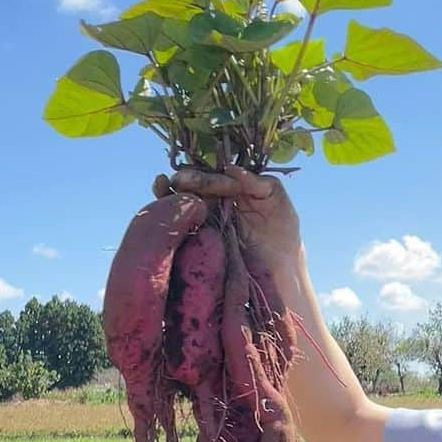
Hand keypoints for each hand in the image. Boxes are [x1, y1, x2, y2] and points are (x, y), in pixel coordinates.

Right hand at [153, 165, 302, 270]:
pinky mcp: (195, 238)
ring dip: (168, 191)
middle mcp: (215, 199)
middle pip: (195, 184)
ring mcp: (203, 218)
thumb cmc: (282, 235)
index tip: (210, 182)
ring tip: (161, 184)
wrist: (278, 272)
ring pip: (180, 200)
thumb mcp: (279, 205)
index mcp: (235, 187)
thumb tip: (232, 169)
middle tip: (180, 181)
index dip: (210, 177)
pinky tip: (159, 198)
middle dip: (187, 181)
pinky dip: (164, 209)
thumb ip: (261, 184)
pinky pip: (177, 222)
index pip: (217, 176)